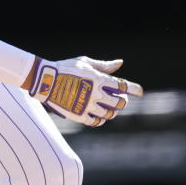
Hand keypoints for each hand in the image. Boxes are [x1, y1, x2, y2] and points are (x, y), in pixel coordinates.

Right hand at [28, 57, 142, 126]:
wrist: (45, 80)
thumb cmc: (65, 67)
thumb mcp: (85, 62)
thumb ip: (104, 65)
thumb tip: (120, 63)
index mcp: (97, 79)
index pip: (122, 86)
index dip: (134, 89)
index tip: (140, 91)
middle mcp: (95, 93)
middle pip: (118, 103)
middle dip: (123, 102)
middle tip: (121, 100)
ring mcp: (87, 105)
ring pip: (109, 114)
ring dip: (113, 112)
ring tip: (111, 108)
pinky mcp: (79, 115)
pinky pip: (96, 122)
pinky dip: (101, 120)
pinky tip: (100, 116)